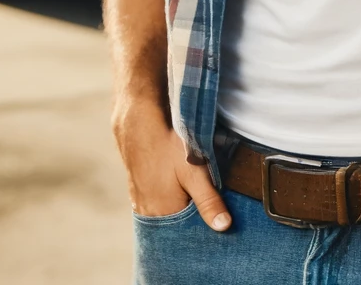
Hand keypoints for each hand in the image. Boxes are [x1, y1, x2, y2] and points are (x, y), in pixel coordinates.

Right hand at [112, 105, 231, 230]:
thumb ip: (208, 201)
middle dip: (192, 219)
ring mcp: (140, 202)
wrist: (138, 125)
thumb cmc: (167, 148)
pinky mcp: (137, 190)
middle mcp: (149, 213)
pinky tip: (175, 187)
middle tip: (206, 204)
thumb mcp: (194, 173)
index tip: (217, 219)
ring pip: (166, 214)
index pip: (187, 233)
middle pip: (175, 226)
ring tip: (190, 193)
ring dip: (179, 208)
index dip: (203, 227)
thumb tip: (223, 226)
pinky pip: (156, 203)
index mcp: (163, 214)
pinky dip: (167, 200)